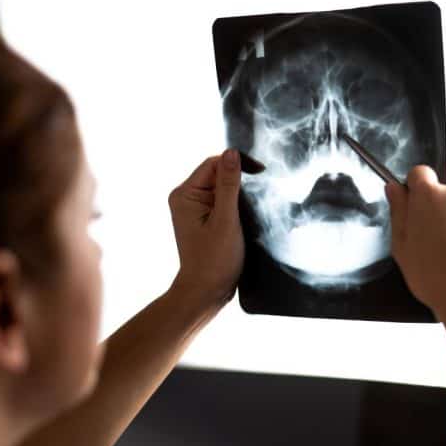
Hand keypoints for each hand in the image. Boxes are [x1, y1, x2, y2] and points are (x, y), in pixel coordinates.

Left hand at [168, 149, 243, 311]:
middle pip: (217, 173)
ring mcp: (194, 209)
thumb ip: (229, 185)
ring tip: (248, 213)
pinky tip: (243, 219)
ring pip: (222, 188)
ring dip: (238, 195)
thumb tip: (232, 153)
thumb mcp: (226, 220)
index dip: (237, 164)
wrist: (206, 292)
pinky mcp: (204, 219)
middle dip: (238, 182)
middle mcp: (185, 198)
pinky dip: (235, 206)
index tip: (261, 173)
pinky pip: (222, 201)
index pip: (213, 163)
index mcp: (184, 194)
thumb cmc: (214, 260)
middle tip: (257, 198)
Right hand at [384, 166, 445, 322]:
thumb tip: (394, 188)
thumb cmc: (433, 277)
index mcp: (430, 196)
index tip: (416, 208)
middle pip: (444, 192)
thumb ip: (398, 211)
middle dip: (438, 209)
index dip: (415, 190)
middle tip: (433, 241)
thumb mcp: (401, 246)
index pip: (420, 173)